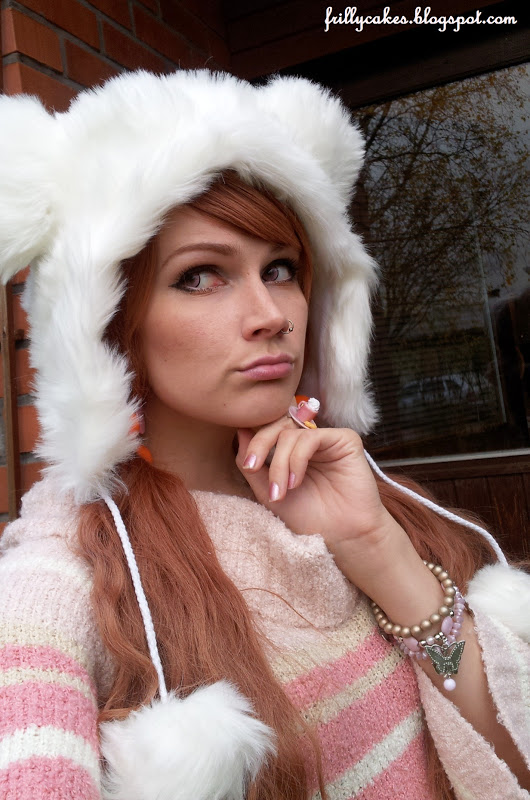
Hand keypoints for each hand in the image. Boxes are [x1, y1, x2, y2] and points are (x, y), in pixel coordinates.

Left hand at [235, 415, 397, 553]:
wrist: (343, 537)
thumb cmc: (308, 518)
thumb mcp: (269, 493)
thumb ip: (253, 464)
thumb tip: (240, 431)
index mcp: (292, 450)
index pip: (268, 431)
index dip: (254, 442)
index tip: (248, 466)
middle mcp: (309, 441)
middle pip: (277, 426)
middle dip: (261, 446)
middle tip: (253, 468)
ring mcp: (327, 439)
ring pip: (291, 434)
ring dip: (280, 463)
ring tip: (282, 491)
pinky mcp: (345, 440)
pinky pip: (311, 437)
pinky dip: (298, 459)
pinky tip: (296, 481)